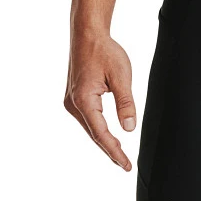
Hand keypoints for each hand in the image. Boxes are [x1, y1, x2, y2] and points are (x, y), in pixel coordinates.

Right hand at [64, 31, 135, 169]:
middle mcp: (73, 103)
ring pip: (90, 129)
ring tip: (121, 156)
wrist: (87, 34)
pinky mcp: (74, 99)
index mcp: (84, 100)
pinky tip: (110, 139)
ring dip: (105, 142)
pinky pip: (88, 121)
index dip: (115, 151)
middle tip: (126, 166)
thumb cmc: (104, 51)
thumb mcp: (121, 77)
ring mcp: (71, 101)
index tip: (126, 165)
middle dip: (111, 151)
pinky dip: (99, 131)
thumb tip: (129, 129)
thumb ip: (126, 104)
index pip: (101, 134)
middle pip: (94, 135)